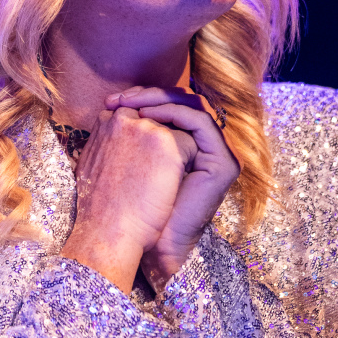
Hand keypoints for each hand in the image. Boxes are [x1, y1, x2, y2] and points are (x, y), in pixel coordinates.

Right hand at [60, 104, 197, 292]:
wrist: (108, 232)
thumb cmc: (99, 206)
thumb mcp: (93, 163)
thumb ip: (109, 143)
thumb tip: (123, 140)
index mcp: (105, 121)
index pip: (136, 110)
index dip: (148, 127)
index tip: (149, 150)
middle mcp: (125, 118)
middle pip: (159, 116)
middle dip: (166, 135)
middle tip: (166, 162)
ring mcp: (148, 128)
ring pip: (176, 130)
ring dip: (175, 151)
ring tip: (167, 177)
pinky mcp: (168, 143)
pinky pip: (189, 145)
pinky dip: (186, 166)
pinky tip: (176, 185)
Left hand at [105, 86, 239, 286]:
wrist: (149, 243)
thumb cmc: (135, 207)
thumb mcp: (134, 160)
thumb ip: (134, 133)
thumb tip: (112, 103)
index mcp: (192, 145)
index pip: (174, 105)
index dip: (145, 96)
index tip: (113, 100)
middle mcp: (209, 147)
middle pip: (185, 101)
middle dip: (150, 94)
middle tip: (121, 98)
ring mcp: (220, 154)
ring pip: (195, 106)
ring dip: (161, 100)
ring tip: (131, 104)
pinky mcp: (224, 162)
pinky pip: (201, 122)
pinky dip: (175, 113)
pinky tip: (148, 115)